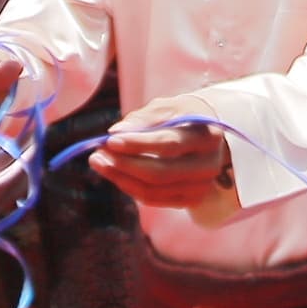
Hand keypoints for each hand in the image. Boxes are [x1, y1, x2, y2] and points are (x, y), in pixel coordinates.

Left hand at [90, 103, 231, 209]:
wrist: (206, 136)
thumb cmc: (181, 116)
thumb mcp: (167, 107)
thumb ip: (144, 118)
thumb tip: (115, 132)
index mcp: (207, 136)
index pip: (169, 144)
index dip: (138, 143)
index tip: (110, 139)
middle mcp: (209, 165)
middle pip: (161, 172)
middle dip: (124, 165)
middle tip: (97, 155)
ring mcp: (202, 186)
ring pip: (154, 190)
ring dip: (121, 178)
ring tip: (99, 163)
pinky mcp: (191, 200)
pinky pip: (154, 199)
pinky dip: (131, 187)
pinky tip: (116, 174)